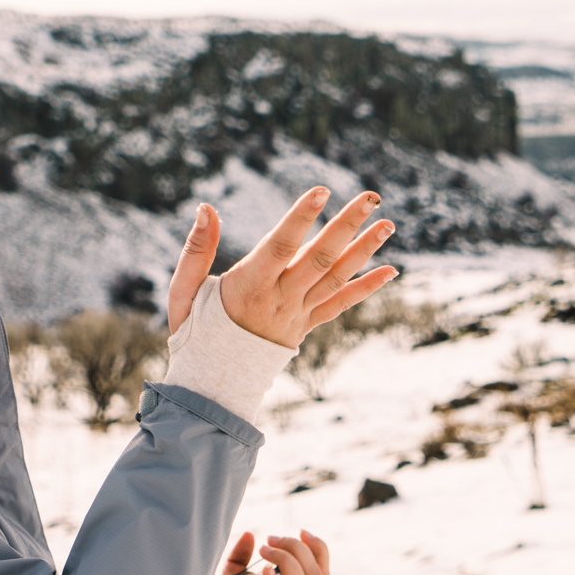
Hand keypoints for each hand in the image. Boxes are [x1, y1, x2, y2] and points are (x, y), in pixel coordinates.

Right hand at [166, 190, 395, 346]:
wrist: (214, 384)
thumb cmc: (194, 331)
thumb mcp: (183, 290)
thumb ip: (196, 248)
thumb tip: (206, 207)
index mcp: (247, 287)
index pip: (279, 247)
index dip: (300, 218)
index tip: (321, 190)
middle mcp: (279, 300)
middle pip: (318, 257)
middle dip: (346, 224)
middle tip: (371, 196)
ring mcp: (297, 314)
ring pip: (336, 278)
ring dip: (364, 250)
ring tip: (389, 224)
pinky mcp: (307, 325)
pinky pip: (341, 304)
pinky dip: (367, 287)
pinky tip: (391, 270)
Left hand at [216, 529, 330, 574]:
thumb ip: (240, 556)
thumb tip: (250, 534)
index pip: (321, 570)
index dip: (318, 549)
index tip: (302, 531)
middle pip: (314, 574)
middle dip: (296, 549)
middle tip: (270, 540)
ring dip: (287, 562)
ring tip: (264, 550)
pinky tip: (265, 570)